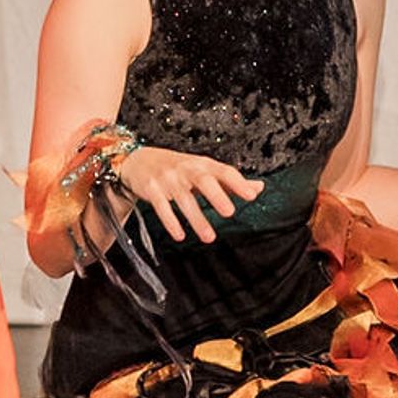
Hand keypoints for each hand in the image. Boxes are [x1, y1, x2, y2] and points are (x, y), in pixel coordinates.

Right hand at [114, 143, 264, 244]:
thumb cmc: (178, 168)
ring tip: (209, 237)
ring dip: (196, 218)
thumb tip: (259, 188)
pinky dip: (170, 221)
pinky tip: (180, 235)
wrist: (139, 160)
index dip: (238, 182)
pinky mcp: (151, 189)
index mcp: (202, 164)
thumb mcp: (203, 169)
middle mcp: (186, 168)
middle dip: (216, 195)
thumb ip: (229, 180)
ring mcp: (167, 178)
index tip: (252, 196)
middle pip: (202, 179)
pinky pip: (161, 206)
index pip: (223, 170)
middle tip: (230, 213)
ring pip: (183, 198)